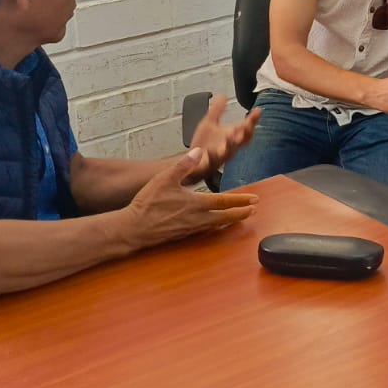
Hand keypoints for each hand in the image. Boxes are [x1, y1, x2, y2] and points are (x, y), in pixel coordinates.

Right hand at [117, 149, 256, 251]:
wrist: (134, 228)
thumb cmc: (148, 203)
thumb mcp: (165, 178)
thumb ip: (183, 165)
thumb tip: (199, 152)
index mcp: (195, 203)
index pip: (224, 201)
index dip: (240, 200)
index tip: (254, 200)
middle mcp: (197, 218)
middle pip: (224, 217)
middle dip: (240, 213)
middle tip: (253, 211)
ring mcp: (190, 229)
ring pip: (215, 225)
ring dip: (229, 220)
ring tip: (238, 218)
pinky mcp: (182, 235)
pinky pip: (204, 230)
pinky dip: (214, 226)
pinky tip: (213, 225)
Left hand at [190, 94, 261, 178]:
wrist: (190, 161)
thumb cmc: (204, 145)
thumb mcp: (209, 123)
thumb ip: (217, 110)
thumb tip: (222, 96)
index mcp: (230, 137)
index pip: (245, 128)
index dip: (253, 120)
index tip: (258, 111)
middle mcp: (227, 147)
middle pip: (240, 141)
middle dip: (245, 134)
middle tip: (247, 125)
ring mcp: (218, 157)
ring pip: (227, 152)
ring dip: (229, 145)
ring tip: (229, 137)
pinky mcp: (206, 165)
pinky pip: (209, 162)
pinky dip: (209, 157)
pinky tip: (208, 151)